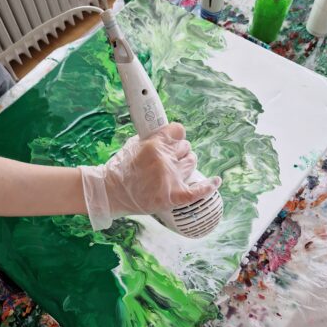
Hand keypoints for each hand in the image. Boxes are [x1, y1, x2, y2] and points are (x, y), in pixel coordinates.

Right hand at [81, 123, 221, 230]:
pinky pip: (198, 190)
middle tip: (166, 159)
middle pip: (186, 147)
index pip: (179, 130)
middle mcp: (164, 159)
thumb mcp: (134, 144)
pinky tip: (216, 181)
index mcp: (154, 144)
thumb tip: (170, 133)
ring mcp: (170, 178)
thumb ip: (153, 138)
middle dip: (178, 151)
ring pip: (191, 162)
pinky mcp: (173, 196)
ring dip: (185, 164)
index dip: (176, 135)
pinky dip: (209, 186)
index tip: (173, 139)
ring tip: (174, 171)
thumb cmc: (120, 170)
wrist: (110, 194)